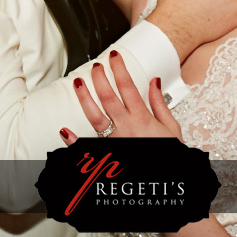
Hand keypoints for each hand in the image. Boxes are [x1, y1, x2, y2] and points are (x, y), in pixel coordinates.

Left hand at [59, 50, 181, 143]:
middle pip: (108, 97)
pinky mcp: (109, 155)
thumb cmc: (168, 154)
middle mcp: (127, 128)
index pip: (128, 86)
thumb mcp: (171, 127)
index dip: (119, 68)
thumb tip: (154, 81)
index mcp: (143, 118)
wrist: (166, 180)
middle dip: (100, 78)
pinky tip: (64, 131)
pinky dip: (75, 141)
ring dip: (85, 98)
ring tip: (78, 82)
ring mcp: (116, 141)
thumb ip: (160, 103)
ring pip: (95, 117)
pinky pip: (89, 147)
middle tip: (95, 65)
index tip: (114, 56)